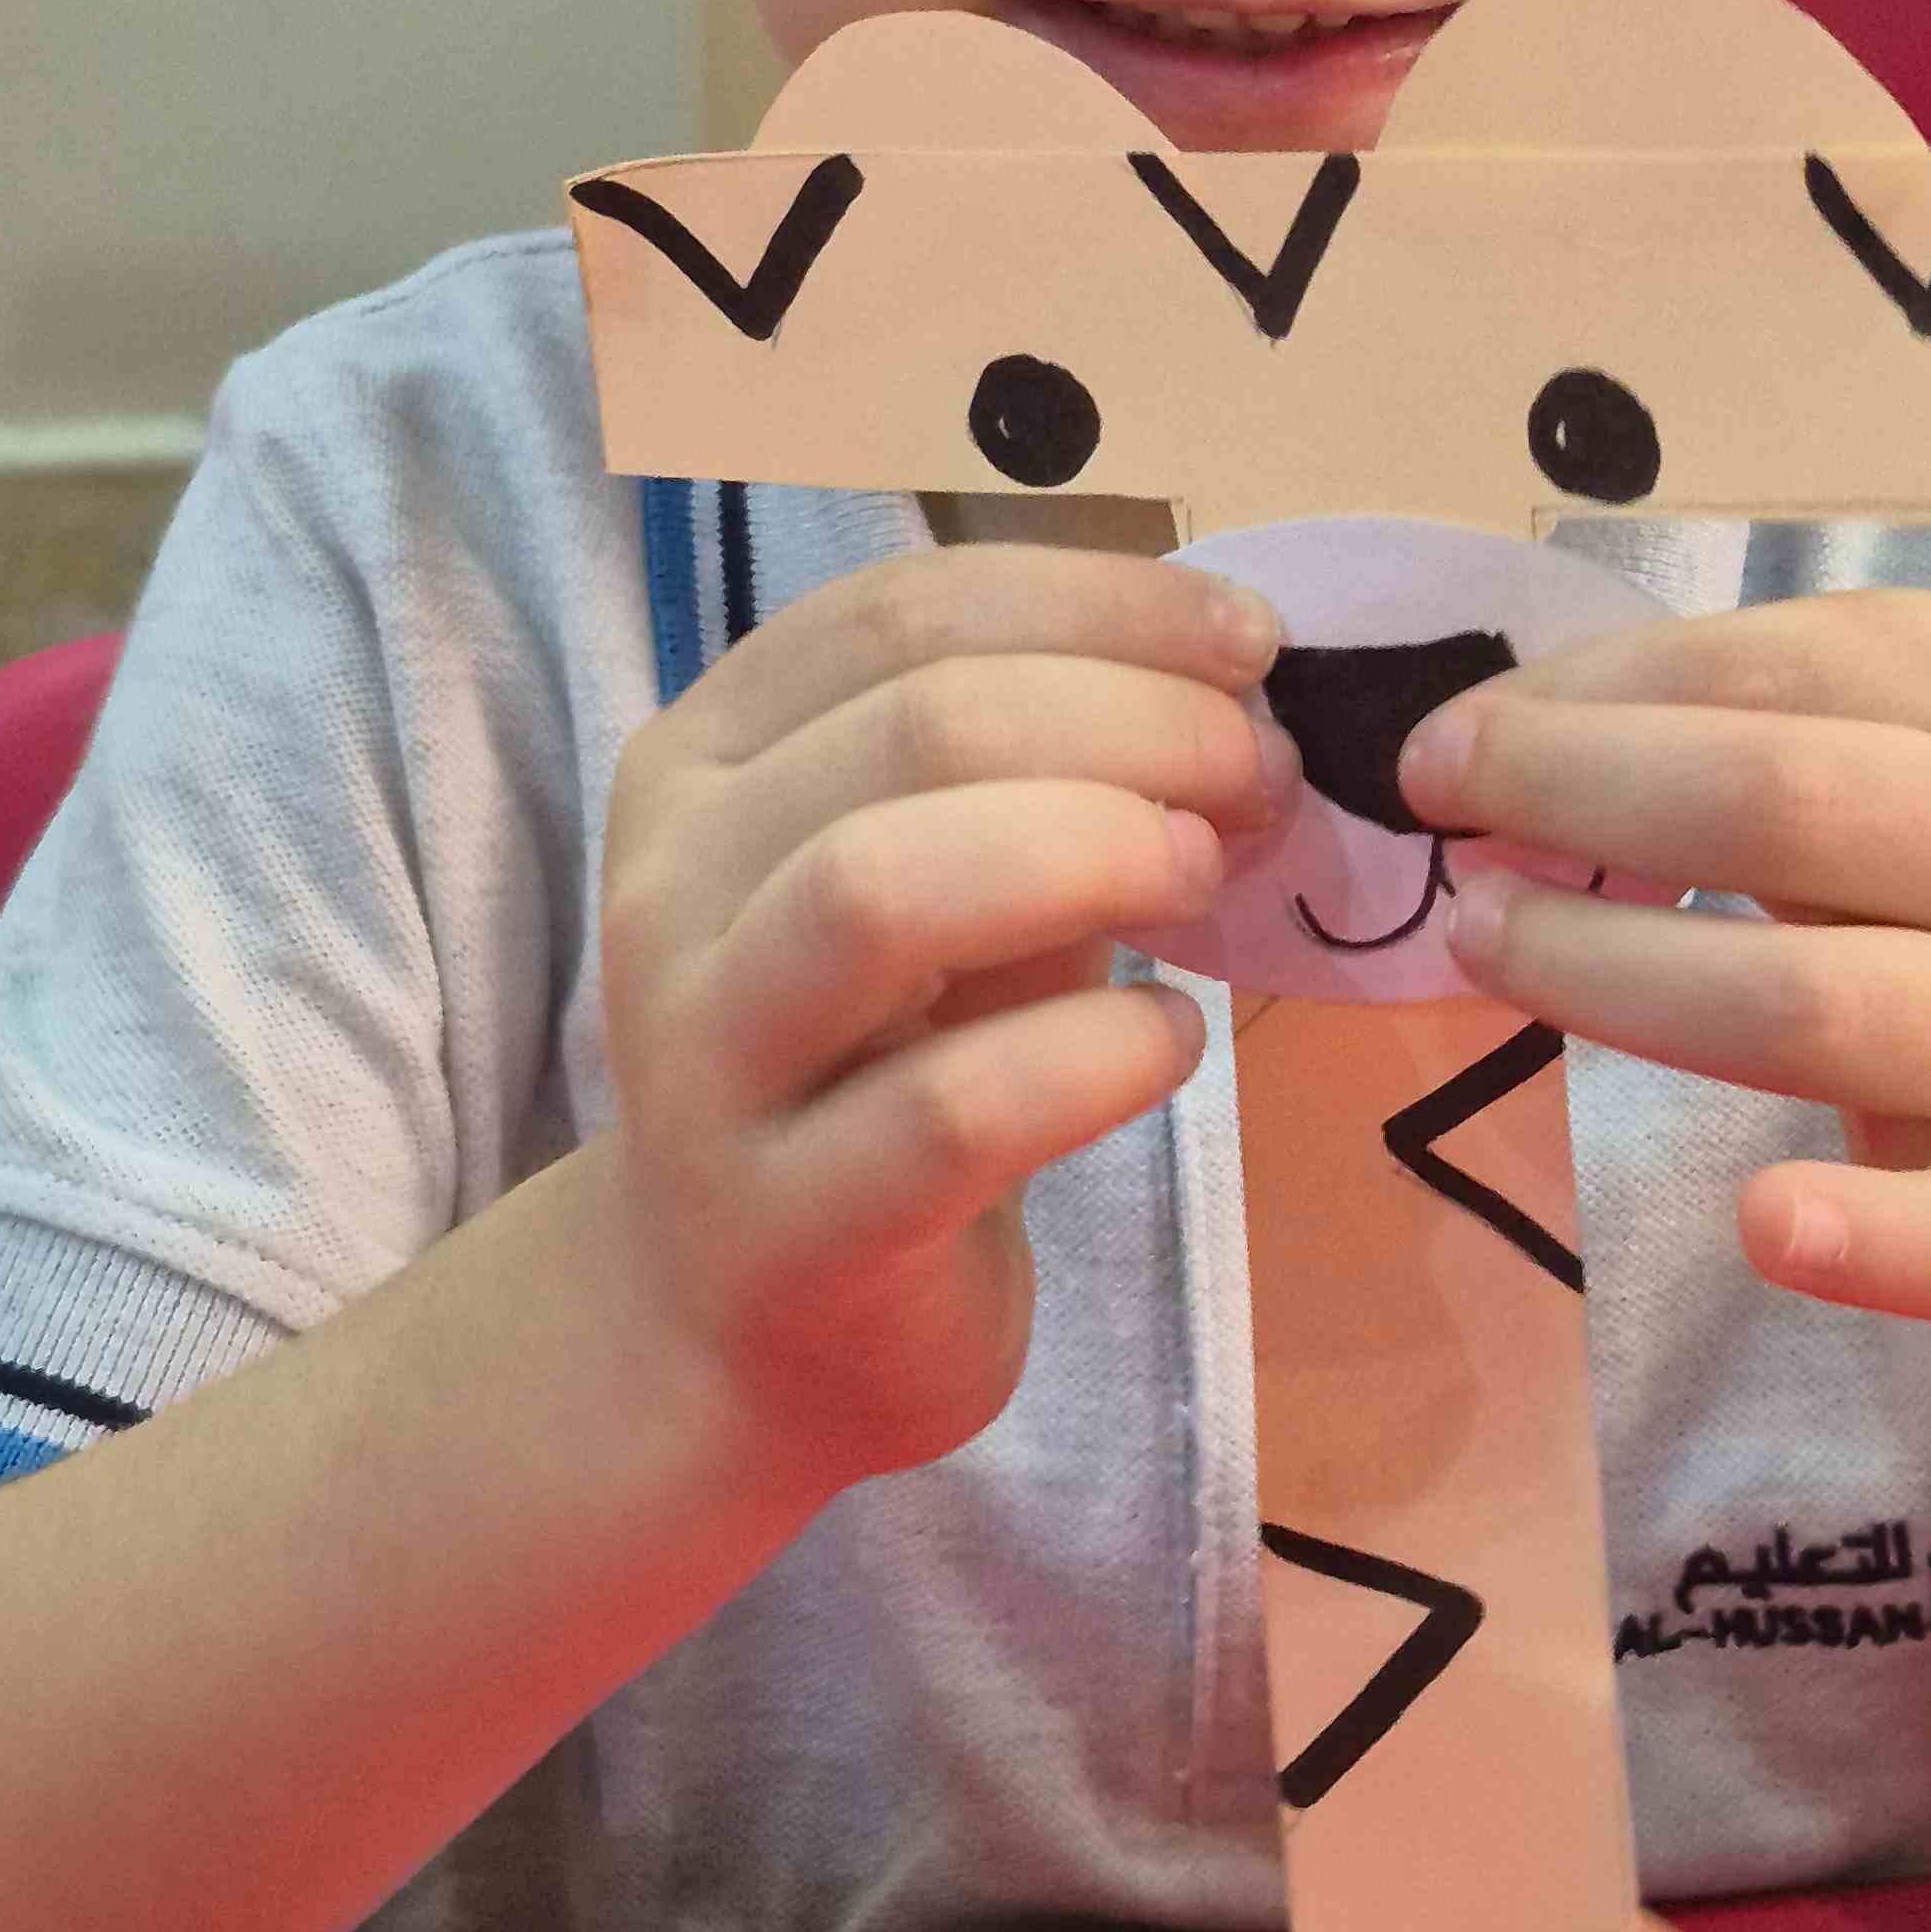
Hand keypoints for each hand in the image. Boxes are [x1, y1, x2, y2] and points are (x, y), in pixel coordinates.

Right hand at [593, 545, 1295, 1497]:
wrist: (744, 1329)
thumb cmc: (873, 1057)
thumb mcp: (943, 875)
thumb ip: (1044, 766)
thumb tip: (1231, 673)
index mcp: (704, 763)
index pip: (900, 611)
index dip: (1100, 602)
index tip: (1250, 642)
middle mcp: (671, 892)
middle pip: (916, 726)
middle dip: (1131, 721)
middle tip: (1258, 775)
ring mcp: (709, 1067)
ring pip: (887, 890)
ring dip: (1093, 851)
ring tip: (1204, 876)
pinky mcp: (789, 1231)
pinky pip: (955, 1108)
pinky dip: (1100, 1052)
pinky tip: (1172, 1044)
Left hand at [1397, 591, 1930, 1332]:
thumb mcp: (1923, 744)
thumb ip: (1752, 717)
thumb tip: (1502, 727)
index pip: (1775, 661)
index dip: (1590, 692)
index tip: (1452, 734)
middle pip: (1783, 806)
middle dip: (1575, 795)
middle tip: (1440, 815)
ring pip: (1811, 1005)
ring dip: (1609, 971)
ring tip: (1484, 940)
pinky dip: (1865, 1240)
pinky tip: (1761, 1222)